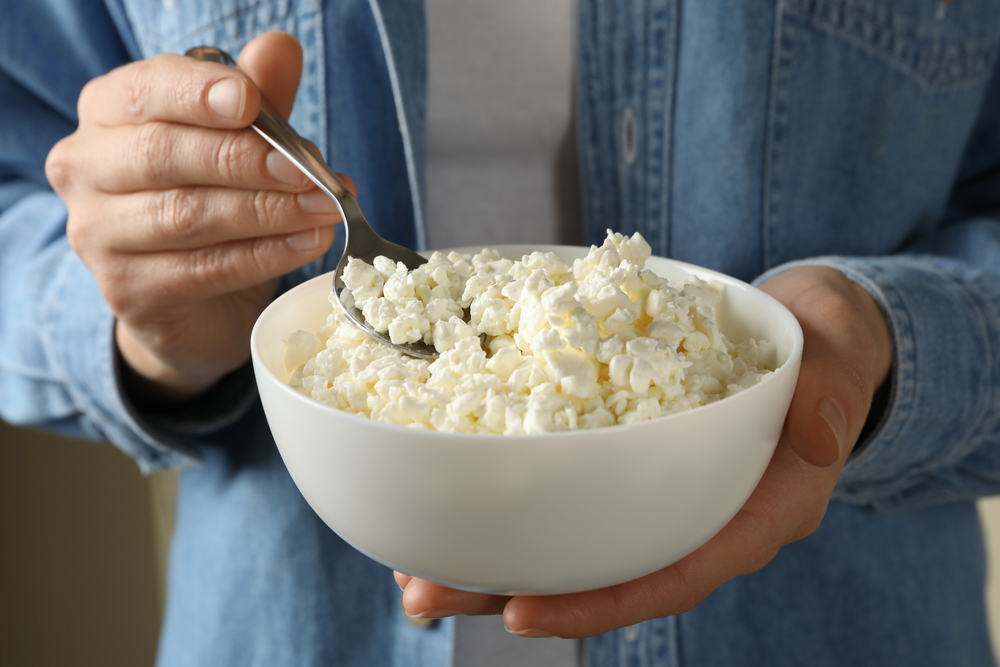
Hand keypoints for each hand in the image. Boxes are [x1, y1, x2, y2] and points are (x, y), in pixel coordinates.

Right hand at [45, 32, 345, 402]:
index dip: (198, 94)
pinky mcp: (127, 291)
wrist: (191, 302)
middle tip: (313, 172)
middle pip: (164, 155)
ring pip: (186, 215)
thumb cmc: (210, 200)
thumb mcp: (238, 142)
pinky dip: (264, 255)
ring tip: (325, 209)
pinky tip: (306, 243)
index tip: (251, 102)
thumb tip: (279, 46)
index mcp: (107, 112)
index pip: (146, 91)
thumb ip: (257, 97)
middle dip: (247, 160)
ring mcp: (97, 234)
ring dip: (268, 212)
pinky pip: (204, 269)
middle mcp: (86, 168)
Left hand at [395, 265, 892, 637]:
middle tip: (429, 595)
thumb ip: (830, 397)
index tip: (521, 611)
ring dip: (497, 559)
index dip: (600, 602)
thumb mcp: (839, 358)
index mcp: (754, 512)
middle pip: (605, 573)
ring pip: (578, 544)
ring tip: (418, 570)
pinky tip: (457, 503)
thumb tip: (821, 436)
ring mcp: (663, 491)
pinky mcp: (635, 459)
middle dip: (515, 591)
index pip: (676, 574)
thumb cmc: (825, 346)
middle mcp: (700, 516)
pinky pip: (574, 495)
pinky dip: (517, 504)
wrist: (807, 331)